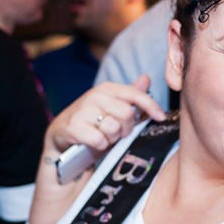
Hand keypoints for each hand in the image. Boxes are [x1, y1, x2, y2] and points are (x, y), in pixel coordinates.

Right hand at [44, 75, 164, 154]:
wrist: (62, 139)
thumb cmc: (94, 124)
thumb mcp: (114, 109)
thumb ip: (131, 97)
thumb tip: (146, 78)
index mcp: (107, 89)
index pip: (135, 94)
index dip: (151, 106)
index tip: (161, 118)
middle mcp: (94, 96)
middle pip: (127, 114)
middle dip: (126, 128)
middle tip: (118, 133)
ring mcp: (82, 110)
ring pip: (114, 128)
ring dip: (112, 138)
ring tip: (104, 137)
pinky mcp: (73, 126)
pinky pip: (99, 140)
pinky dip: (100, 145)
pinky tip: (94, 143)